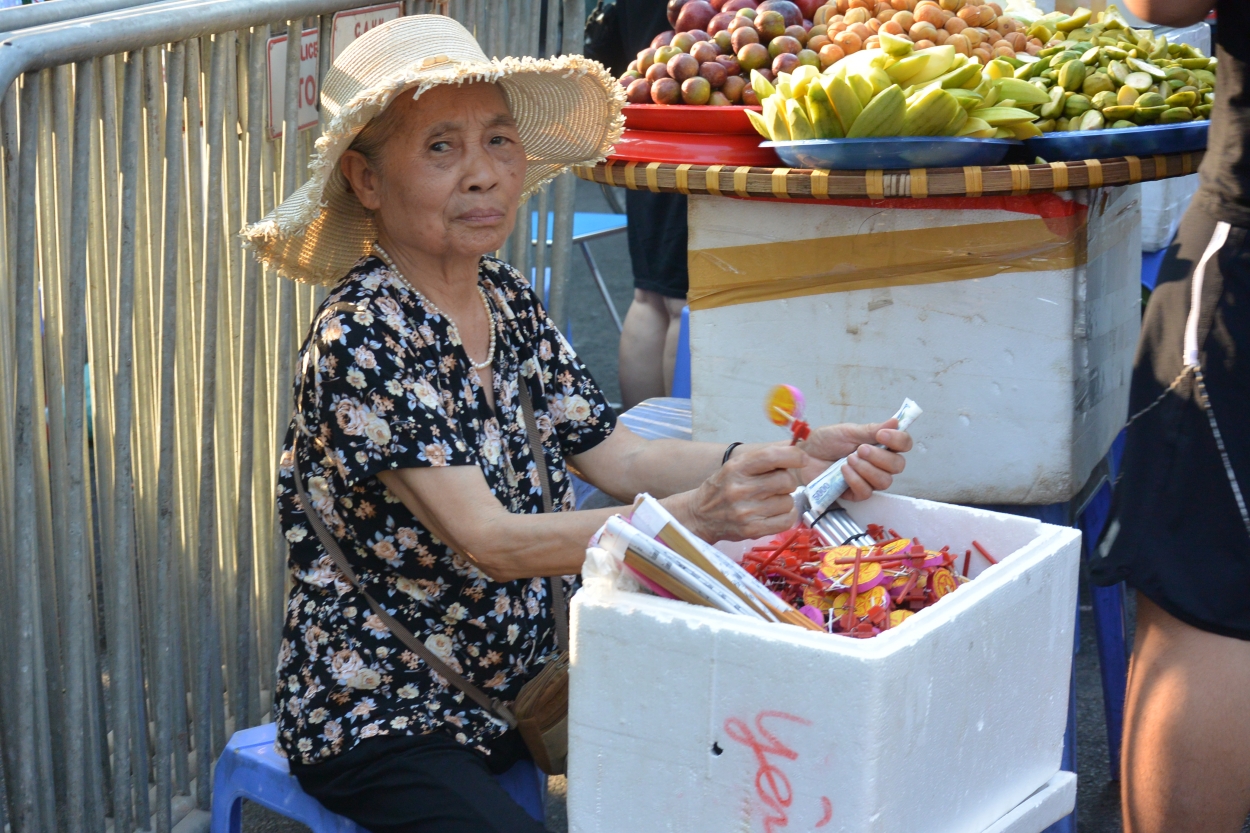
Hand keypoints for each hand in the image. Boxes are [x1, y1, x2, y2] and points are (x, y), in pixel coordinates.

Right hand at [685, 445, 808, 542]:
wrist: (700, 516)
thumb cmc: (722, 488)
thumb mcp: (735, 467)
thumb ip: (762, 460)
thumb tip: (796, 453)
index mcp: (737, 468)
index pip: (772, 456)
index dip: (794, 456)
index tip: (801, 459)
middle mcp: (740, 488)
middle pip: (786, 481)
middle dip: (787, 482)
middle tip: (776, 486)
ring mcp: (746, 511)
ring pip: (788, 501)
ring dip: (784, 501)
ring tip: (769, 502)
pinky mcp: (752, 530)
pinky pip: (786, 520)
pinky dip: (786, 516)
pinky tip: (775, 513)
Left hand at [799, 419, 912, 501]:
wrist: (804, 455)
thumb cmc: (824, 442)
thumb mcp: (847, 431)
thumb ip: (872, 430)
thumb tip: (896, 421)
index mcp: (880, 445)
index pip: (904, 444)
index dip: (899, 440)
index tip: (882, 435)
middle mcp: (879, 463)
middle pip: (898, 466)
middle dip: (880, 457)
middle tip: (859, 449)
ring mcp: (869, 479)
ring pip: (884, 481)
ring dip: (866, 469)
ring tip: (848, 459)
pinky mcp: (856, 493)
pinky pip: (866, 491)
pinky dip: (855, 480)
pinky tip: (843, 471)